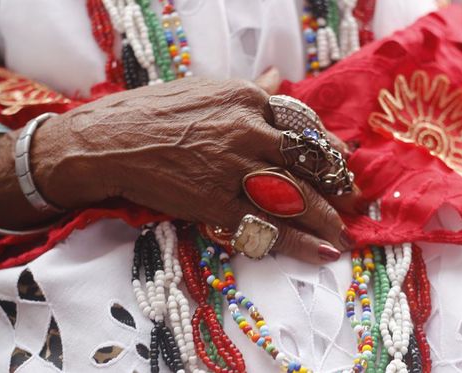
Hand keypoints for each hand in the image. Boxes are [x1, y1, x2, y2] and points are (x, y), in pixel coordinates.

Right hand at [31, 78, 359, 262]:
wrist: (109, 141)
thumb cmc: (153, 112)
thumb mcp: (206, 90)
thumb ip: (249, 90)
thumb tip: (278, 78)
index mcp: (249, 100)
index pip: (305, 125)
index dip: (328, 148)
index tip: (341, 162)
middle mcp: (249, 132)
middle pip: (309, 163)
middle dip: (335, 185)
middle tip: (352, 200)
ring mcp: (235, 170)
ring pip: (297, 197)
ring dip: (326, 218)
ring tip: (343, 233)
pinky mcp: (218, 204)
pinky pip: (268, 227)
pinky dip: (300, 243)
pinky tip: (324, 252)